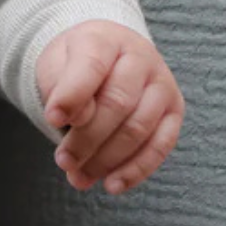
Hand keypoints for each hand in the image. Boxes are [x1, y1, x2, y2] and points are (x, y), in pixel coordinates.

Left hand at [34, 20, 183, 195]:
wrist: (104, 56)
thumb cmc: (74, 65)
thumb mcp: (55, 65)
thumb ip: (60, 87)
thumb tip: (75, 120)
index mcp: (105, 39)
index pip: (91, 67)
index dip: (72, 96)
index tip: (52, 119)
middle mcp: (141, 58)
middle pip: (117, 104)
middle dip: (86, 139)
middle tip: (63, 161)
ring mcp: (162, 84)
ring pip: (139, 129)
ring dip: (106, 160)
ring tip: (78, 177)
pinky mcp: (174, 111)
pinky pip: (161, 145)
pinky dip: (136, 170)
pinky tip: (112, 185)